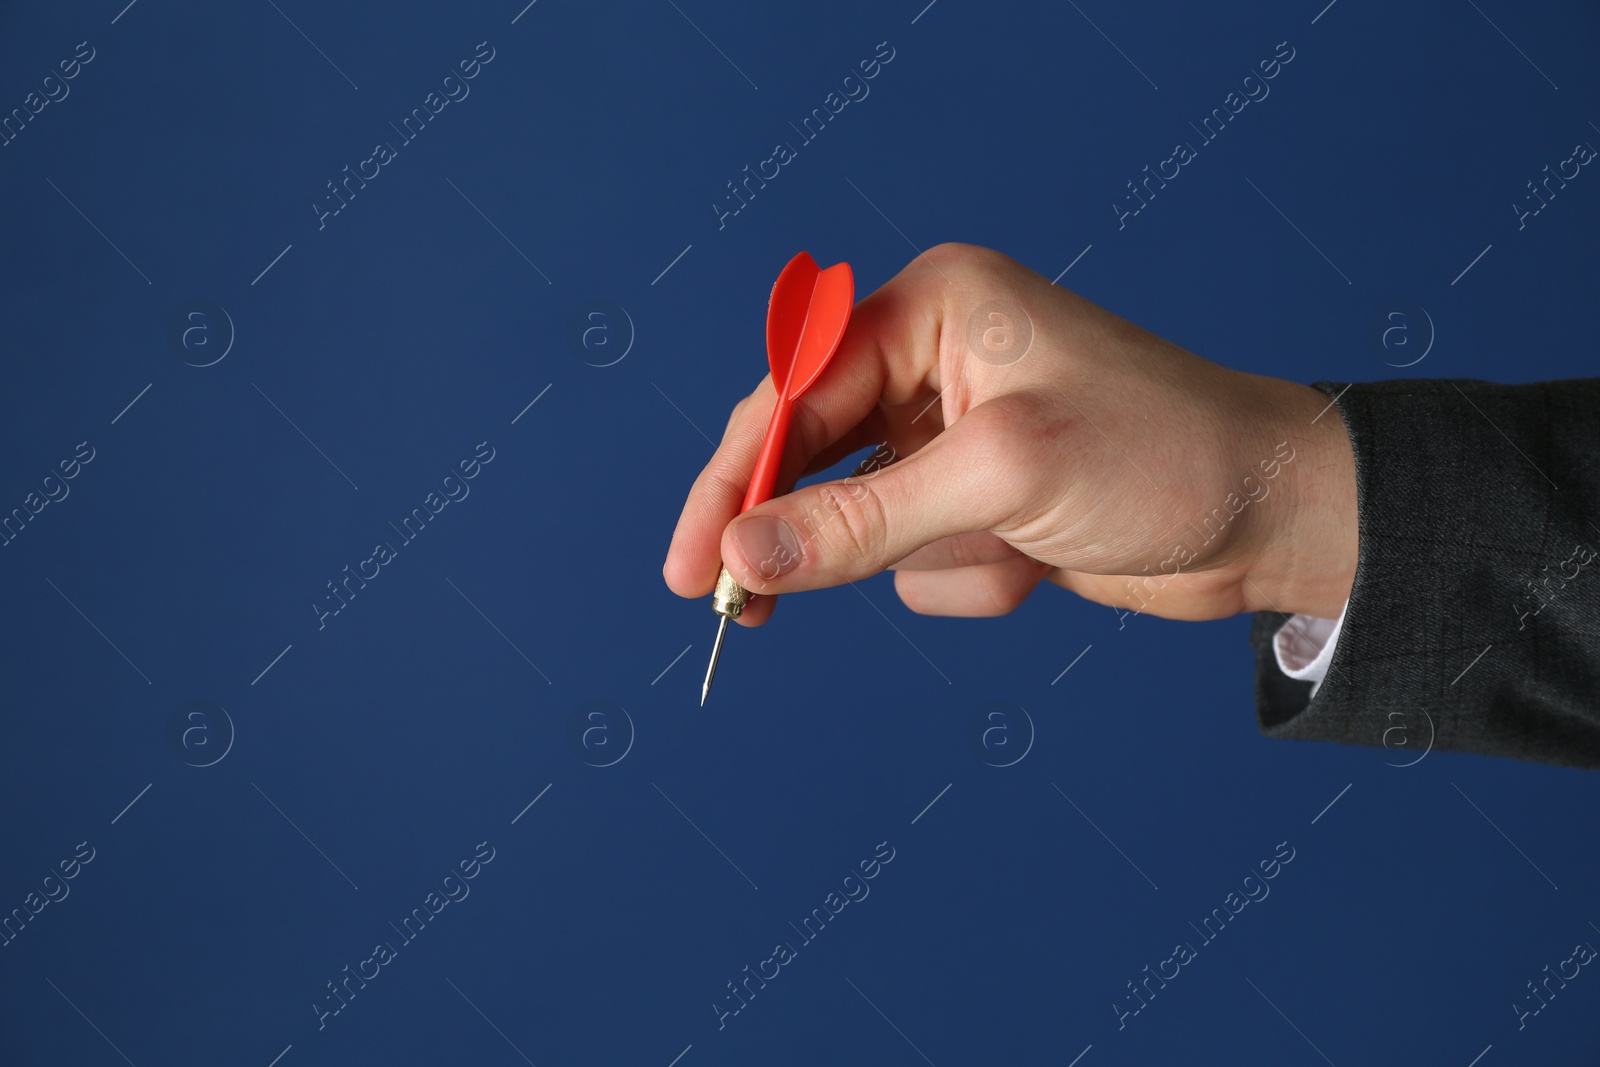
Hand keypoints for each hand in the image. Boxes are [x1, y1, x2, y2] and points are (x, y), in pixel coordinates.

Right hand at [663, 243, 1356, 627]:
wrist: (1274, 520)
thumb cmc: (1162, 458)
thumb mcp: (1000, 481)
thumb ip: (859, 520)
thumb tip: (741, 552)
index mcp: (935, 307)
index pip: (794, 392)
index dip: (734, 478)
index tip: (690, 560)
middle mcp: (935, 359)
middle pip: (813, 455)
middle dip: (805, 530)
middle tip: (735, 604)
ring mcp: (958, 434)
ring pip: (864, 522)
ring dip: (930, 557)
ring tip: (1015, 553)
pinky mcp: (981, 498)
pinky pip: (919, 559)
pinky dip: (969, 577)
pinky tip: (1040, 565)